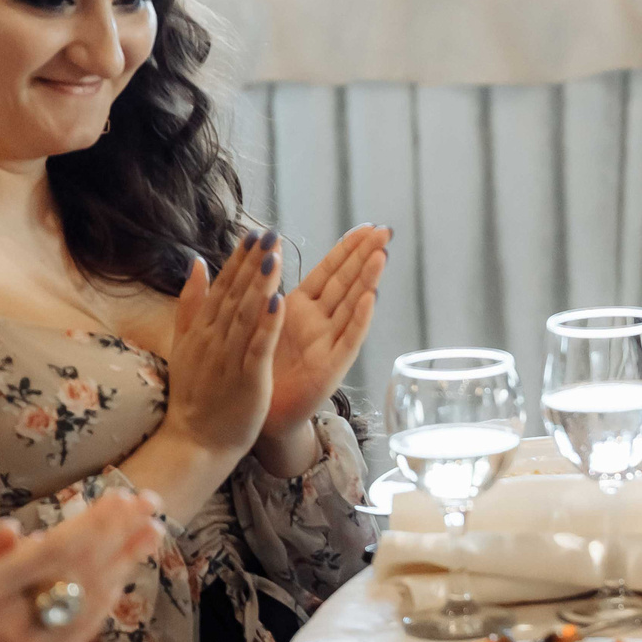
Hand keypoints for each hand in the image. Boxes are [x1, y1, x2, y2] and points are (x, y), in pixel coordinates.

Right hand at [0, 480, 159, 641]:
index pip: (55, 551)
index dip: (94, 522)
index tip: (121, 496)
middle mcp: (10, 628)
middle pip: (83, 573)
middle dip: (122, 534)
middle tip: (152, 503)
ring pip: (89, 605)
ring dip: (124, 565)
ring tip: (152, 534)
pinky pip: (78, 637)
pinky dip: (103, 606)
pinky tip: (121, 581)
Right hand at [158, 231, 285, 463]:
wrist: (195, 440)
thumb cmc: (196, 393)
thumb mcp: (186, 344)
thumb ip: (191, 303)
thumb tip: (196, 263)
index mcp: (204, 329)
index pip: (224, 286)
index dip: (240, 259)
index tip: (255, 232)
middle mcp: (214, 338)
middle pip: (236, 294)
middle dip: (254, 263)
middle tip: (270, 233)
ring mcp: (229, 358)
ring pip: (246, 315)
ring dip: (261, 285)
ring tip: (275, 257)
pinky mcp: (246, 378)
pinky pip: (257, 347)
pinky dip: (266, 324)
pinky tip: (278, 301)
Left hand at [263, 225, 388, 436]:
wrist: (258, 414)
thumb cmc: (258, 368)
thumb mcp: (255, 322)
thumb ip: (260, 289)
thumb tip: (260, 252)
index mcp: (300, 308)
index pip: (328, 272)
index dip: (346, 249)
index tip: (365, 227)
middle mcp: (320, 322)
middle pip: (347, 283)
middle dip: (365, 256)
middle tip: (385, 231)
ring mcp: (329, 343)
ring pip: (352, 305)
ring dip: (367, 280)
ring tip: (381, 255)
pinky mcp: (331, 368)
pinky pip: (348, 340)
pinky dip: (359, 319)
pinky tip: (370, 298)